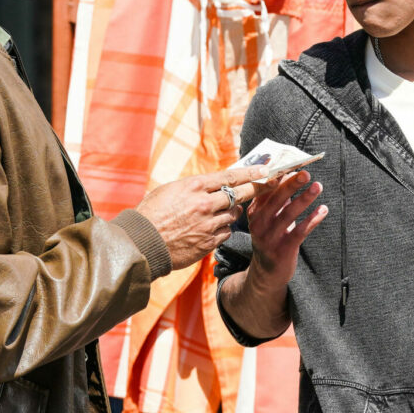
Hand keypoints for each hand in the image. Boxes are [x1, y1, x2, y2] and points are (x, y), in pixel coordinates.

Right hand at [135, 166, 268, 268]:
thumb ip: (195, 187)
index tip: (266, 169)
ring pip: (233, 215)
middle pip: (241, 193)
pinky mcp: (209, 242)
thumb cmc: (151, 213)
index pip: (231, 176)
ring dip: (231, 212)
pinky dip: (222, 229)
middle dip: (258, 188)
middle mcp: (205, 203)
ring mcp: (209, 224)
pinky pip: (226, 232)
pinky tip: (210, 229)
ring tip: (216, 212)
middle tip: (271, 184)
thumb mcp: (170, 190)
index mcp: (195, 186)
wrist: (142, 243)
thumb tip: (213, 183)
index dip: (251, 172)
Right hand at [244, 170, 327, 289]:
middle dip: (291, 184)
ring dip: (305, 199)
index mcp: (253, 213)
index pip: (263, 190)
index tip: (289, 164)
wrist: (267, 273)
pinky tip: (323, 210)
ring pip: (289, 214)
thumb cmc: (270, 238)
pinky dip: (313, 219)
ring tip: (318, 186)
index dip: (277, 177)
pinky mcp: (283, 249)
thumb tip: (289, 174)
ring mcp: (270, 237)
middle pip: (275, 199)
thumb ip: (275, 199)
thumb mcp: (267, 219)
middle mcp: (259, 224)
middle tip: (305, 172)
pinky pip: (300, 231)